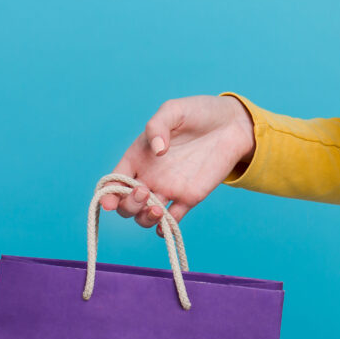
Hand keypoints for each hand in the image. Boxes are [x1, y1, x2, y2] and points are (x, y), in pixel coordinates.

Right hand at [99, 95, 256, 234]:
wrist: (232, 124)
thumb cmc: (198, 112)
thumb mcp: (174, 110)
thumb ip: (158, 125)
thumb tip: (157, 150)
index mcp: (138, 156)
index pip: (114, 180)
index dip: (107, 194)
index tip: (109, 202)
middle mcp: (149, 176)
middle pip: (127, 204)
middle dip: (129, 205)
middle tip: (144, 191)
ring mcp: (169, 189)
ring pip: (146, 216)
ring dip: (145, 218)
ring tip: (158, 209)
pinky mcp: (190, 198)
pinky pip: (173, 220)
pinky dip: (166, 228)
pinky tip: (167, 224)